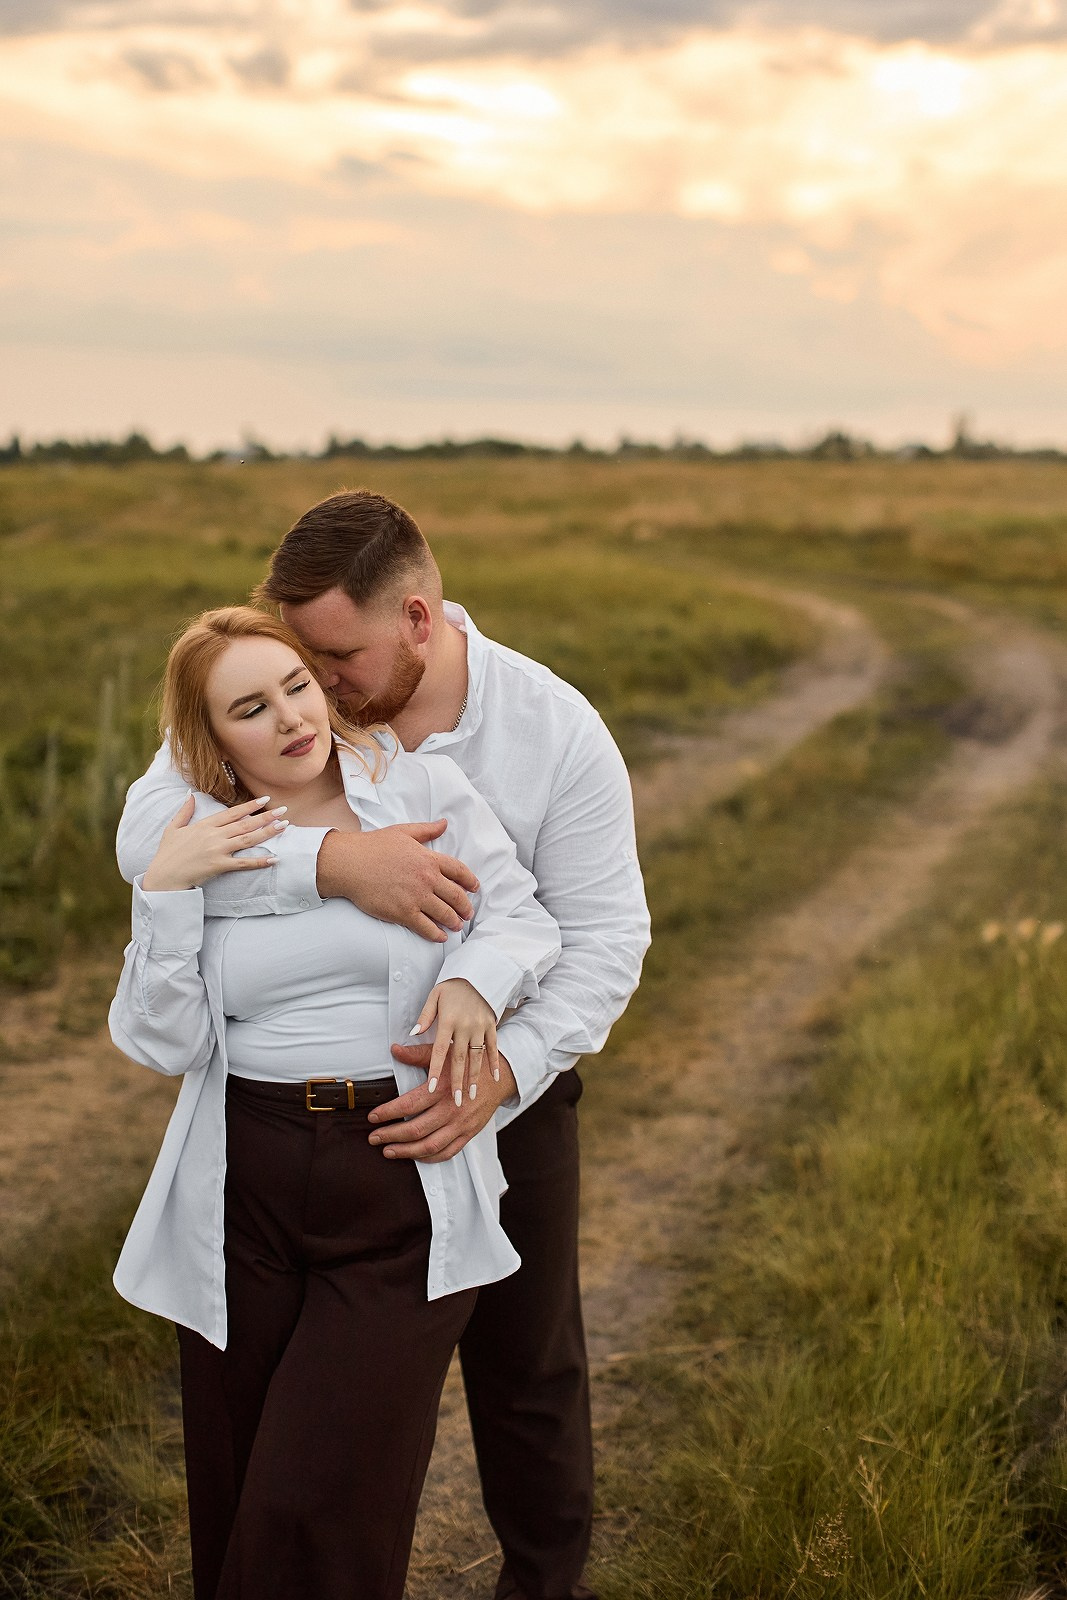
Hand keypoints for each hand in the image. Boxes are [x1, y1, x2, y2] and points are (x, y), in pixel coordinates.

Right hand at [141, 794, 288, 890]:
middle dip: (265, 816)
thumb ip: (184, 811)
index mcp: (204, 825)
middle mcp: (213, 836)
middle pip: (244, 824)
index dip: (250, 806)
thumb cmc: (167, 853)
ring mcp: (217, 850)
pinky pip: (243, 863)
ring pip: (247, 839)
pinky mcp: (219, 866)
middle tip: (283, 810)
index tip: (265, 799)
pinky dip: (259, 861)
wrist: (163, 876)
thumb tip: (190, 795)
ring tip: (283, 826)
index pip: (231, 812)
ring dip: (267, 833)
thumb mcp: (173, 828)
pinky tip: (274, 858)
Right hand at [317, 822, 478, 943]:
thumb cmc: (373, 846)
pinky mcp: (403, 913)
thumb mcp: (403, 832)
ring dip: (454, 922)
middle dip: (466, 907)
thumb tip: (444, 823)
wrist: (350, 863)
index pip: (459, 871)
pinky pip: (426, 927)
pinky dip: (436, 934)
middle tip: (468, 913)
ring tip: (457, 926)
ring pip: (445, 914)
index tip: (475, 888)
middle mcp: (427, 879)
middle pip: (456, 896)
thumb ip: (426, 830)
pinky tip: (441, 937)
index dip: (470, 881)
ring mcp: (416, 897)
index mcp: (429, 859)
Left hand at [368, 1046, 517, 1161]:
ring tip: (388, 1151)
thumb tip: (395, 1050)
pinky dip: (428, 1157)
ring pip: (429, 1145)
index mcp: (442, 1087)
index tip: (372, 1117)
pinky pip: (447, 1152)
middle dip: (390, 1135)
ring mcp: (461, 1124)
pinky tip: (415, 1155)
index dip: (387, 1113)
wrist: (501, 1075)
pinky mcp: (468, 1133)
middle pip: (415, 1129)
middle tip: (373, 1137)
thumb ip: (417, 1054)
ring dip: (405, 1151)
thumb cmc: (469, 1063)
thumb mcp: (444, 1053)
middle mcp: (451, 1109)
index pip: (408, 1105)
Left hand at [411, 978, 500, 1105]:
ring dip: (475, 1077)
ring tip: (472, 1095)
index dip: (436, 1070)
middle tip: (456, 1102)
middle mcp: (465, 1025)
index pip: (440, 1049)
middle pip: (460, 1058)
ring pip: (477, 1056)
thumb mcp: (435, 996)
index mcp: (448, 1020)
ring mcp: (480, 1027)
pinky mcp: (491, 1026)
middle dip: (458, 1081)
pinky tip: (494, 1078)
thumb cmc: (453, 987)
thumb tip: (413, 1033)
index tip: (432, 1088)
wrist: (478, 973)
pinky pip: (493, 1047)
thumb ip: (425, 1016)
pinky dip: (494, 1063)